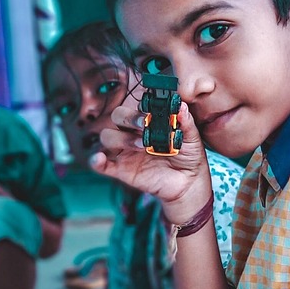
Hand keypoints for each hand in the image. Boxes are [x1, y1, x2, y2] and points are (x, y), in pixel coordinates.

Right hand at [90, 100, 212, 226]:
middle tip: (145, 124)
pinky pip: (102, 164)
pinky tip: (99, 159)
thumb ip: (186, 122)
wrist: (188, 183)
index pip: (136, 106)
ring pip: (108, 136)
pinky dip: (97, 161)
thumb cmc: (188, 156)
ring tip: (141, 146)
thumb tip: (180, 106)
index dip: (140, 106)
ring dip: (121, 138)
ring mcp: (125, 151)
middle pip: (117, 117)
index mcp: (148, 122)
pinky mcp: (121, 170)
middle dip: (129, 118)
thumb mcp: (191, 138)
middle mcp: (133, 133)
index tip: (152, 109)